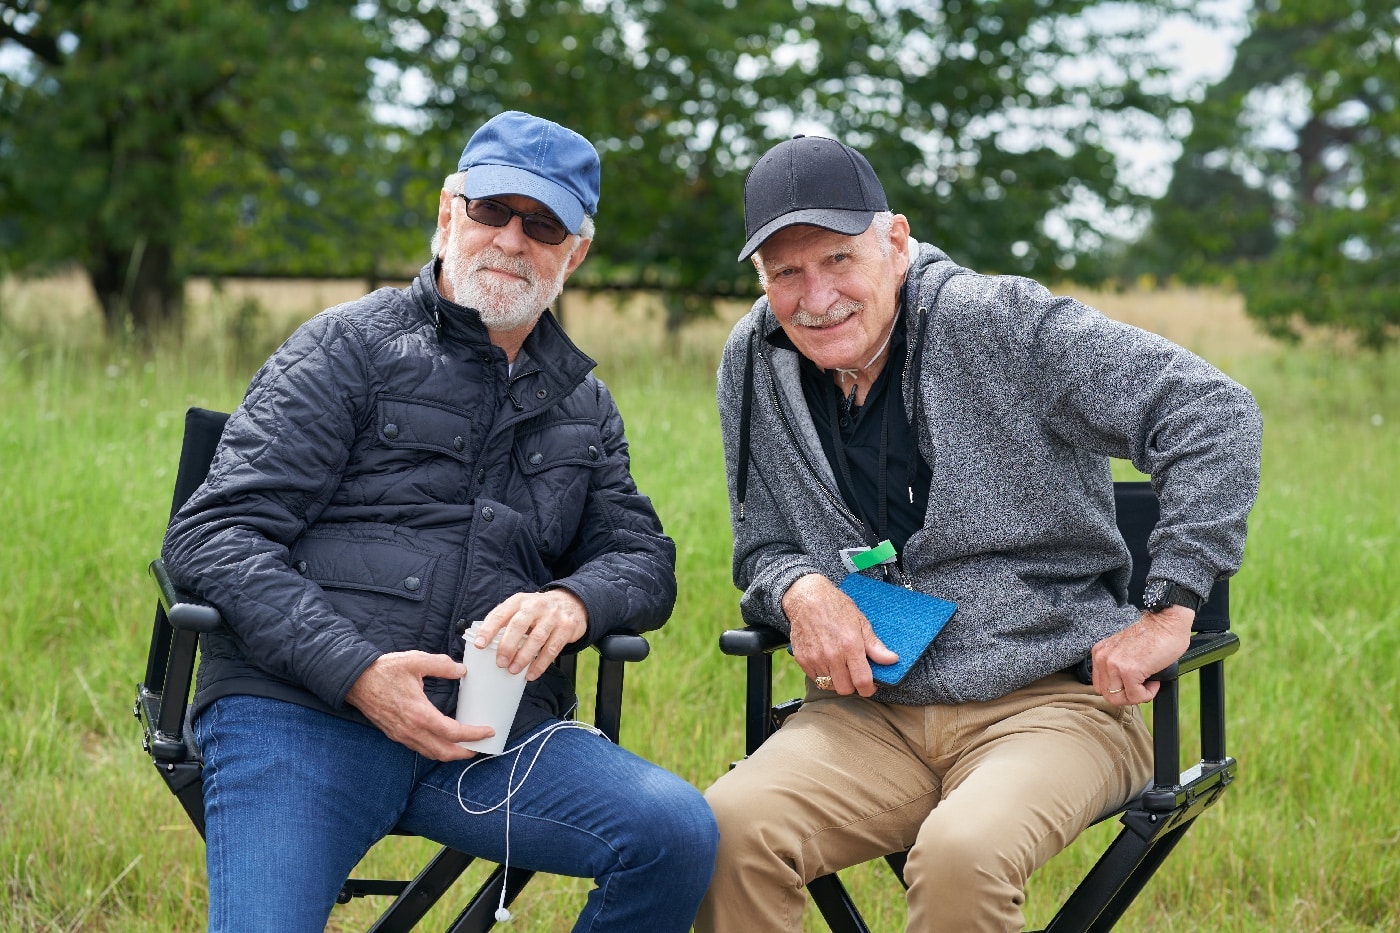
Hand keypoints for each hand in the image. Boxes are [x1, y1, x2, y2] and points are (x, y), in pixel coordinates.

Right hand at [345, 650, 490, 759]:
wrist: (355, 680)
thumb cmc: (385, 670)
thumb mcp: (415, 660)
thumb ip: (441, 665)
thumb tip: (462, 671)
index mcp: (419, 713)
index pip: (452, 732)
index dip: (473, 735)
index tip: (488, 731)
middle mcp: (411, 730)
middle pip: (444, 752)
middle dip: (465, 753)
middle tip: (481, 746)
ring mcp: (402, 735)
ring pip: (431, 754)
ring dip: (451, 754)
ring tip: (467, 746)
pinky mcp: (395, 735)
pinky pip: (420, 748)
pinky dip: (436, 749)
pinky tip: (444, 740)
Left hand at [473, 590, 588, 680]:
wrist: (572, 602)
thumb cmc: (539, 610)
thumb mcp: (522, 607)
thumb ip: (506, 620)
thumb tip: (483, 642)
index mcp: (519, 600)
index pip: (500, 613)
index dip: (488, 629)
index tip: (479, 645)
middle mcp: (536, 605)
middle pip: (519, 625)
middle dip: (507, 645)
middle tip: (500, 662)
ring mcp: (553, 616)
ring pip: (536, 638)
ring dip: (523, 657)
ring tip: (513, 670)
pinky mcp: (566, 627)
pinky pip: (552, 649)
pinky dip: (541, 664)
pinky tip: (532, 674)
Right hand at [782, 573, 897, 697]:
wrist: (807, 598)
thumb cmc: (835, 607)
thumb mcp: (860, 622)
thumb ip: (875, 646)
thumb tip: (892, 660)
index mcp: (850, 645)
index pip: (862, 681)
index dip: (868, 689)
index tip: (870, 687)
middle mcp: (832, 655)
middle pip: (845, 689)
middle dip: (852, 686)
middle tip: (853, 675)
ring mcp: (815, 658)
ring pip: (829, 685)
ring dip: (836, 680)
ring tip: (839, 666)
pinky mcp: (802, 659)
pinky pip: (815, 679)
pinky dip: (822, 675)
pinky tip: (826, 662)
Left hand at [1090, 605, 1193, 705]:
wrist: (1166, 621)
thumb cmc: (1153, 635)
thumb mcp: (1123, 651)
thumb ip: (1116, 667)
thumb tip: (1121, 689)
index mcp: (1100, 653)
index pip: (1100, 686)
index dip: (1119, 690)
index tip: (1133, 684)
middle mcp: (1102, 658)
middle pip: (1108, 694)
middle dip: (1127, 695)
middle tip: (1142, 686)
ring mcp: (1114, 664)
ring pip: (1119, 699)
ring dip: (1137, 695)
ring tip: (1149, 682)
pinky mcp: (1129, 670)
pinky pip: (1136, 696)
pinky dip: (1148, 693)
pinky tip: (1155, 681)